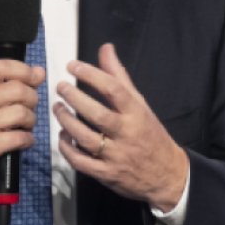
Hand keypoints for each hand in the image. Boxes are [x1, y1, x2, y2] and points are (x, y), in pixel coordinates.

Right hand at [0, 59, 44, 187]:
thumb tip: (39, 72)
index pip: (1, 67)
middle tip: (29, 107)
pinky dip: (28, 139)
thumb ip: (5, 84)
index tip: (34, 78)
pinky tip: (24, 140)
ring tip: (26, 125)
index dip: (24, 70)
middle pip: (18, 89)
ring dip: (31, 120)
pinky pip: (21, 137)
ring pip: (22, 113)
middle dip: (32, 98)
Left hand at [53, 43, 189, 212]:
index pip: (113, 89)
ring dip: (67, 122)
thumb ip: (119, 77)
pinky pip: (81, 162)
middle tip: (60, 87)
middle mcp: (127, 133)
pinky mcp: (106, 174)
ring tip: (58, 108)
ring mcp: (116, 156)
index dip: (91, 75)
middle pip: (97, 114)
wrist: (167, 174)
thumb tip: (106, 49)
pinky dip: (67, 148)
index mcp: (137, 113)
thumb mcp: (140, 104)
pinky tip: (62, 136)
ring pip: (86, 138)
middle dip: (75, 98)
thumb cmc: (150, 134)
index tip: (73, 66)